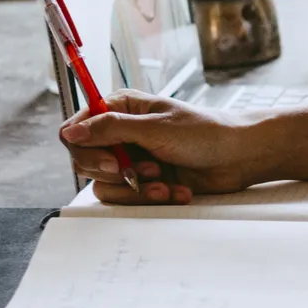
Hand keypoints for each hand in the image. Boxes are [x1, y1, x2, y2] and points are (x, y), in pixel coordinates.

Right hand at [60, 92, 265, 203]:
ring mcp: (131, 159)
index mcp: (120, 109)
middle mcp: (120, 133)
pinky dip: (151, 198)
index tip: (111, 161)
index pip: (75, 129)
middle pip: (85, 161)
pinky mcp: (144, 182)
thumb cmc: (204, 133)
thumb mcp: (155, 128)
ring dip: (136, 190)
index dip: (86, 149)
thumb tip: (69, 132)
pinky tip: (176, 191)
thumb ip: (109, 129)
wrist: (238, 157)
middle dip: (116, 173)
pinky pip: (129, 198)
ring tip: (164, 184)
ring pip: (106, 185)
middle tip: (144, 172)